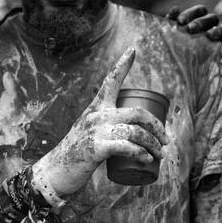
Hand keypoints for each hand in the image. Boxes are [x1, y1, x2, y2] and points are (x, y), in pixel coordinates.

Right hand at [34, 44, 166, 197]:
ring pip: (136, 132)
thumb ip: (105, 129)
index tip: (132, 50)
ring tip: (160, 154)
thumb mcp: (89, 133)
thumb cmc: (77, 155)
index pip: (110, 81)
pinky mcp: (96, 148)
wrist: (56, 172)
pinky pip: (126, 147)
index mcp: (96, 108)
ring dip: (153, 144)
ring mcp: (96, 131)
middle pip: (137, 112)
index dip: (123, 64)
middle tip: (166, 140)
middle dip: (157, 126)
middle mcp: (97, 116)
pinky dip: (140, 153)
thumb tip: (130, 134)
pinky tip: (147, 159)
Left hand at [165, 3, 221, 58]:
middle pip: (212, 18)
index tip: (180, 21)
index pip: (199, 11)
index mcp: (199, 20)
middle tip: (190, 29)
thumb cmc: (175, 48)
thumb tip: (174, 10)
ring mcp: (220, 39)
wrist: (179, 70)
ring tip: (209, 36)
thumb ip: (170, 22)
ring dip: (217, 30)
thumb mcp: (170, 36)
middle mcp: (211, 27)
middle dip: (201, 22)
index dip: (190, 13)